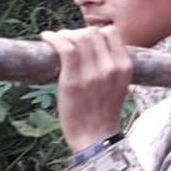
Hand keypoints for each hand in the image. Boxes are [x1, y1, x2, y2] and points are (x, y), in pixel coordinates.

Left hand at [40, 26, 132, 152]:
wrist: (95, 138)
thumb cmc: (102, 113)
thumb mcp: (118, 86)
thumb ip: (111, 66)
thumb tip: (91, 47)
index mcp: (124, 67)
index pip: (111, 33)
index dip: (95, 33)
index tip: (84, 40)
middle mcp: (111, 67)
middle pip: (93, 32)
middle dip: (77, 33)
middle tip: (67, 41)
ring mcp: (92, 73)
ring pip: (79, 37)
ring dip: (64, 34)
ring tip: (56, 40)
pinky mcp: (73, 80)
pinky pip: (64, 48)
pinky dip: (53, 38)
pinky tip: (46, 37)